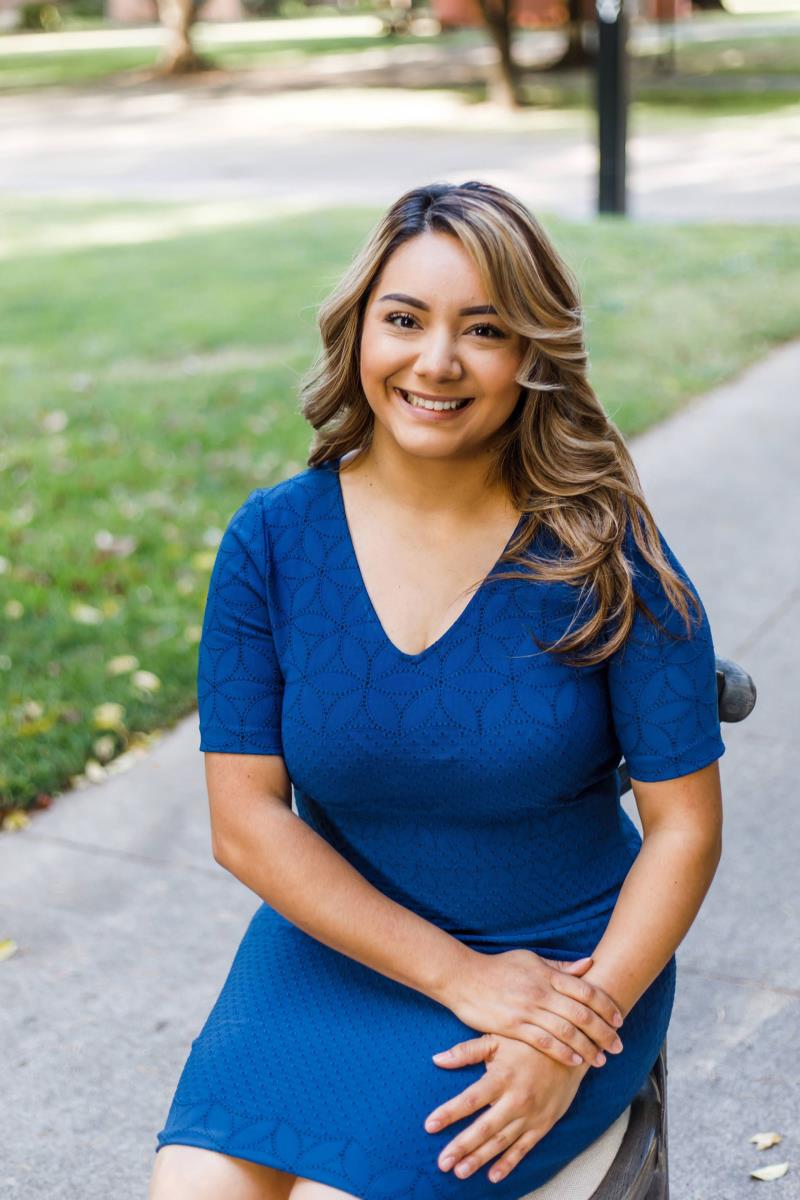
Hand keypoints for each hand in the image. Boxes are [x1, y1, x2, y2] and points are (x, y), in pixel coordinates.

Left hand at [424, 1031, 590, 1184]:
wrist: (572, 1050)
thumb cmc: (529, 1042)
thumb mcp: (498, 1038)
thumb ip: (466, 1051)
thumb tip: (436, 1059)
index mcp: (502, 1077)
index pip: (470, 1099)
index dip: (449, 1113)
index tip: (429, 1126)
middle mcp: (516, 1099)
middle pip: (484, 1128)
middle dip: (461, 1146)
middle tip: (442, 1162)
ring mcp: (531, 1115)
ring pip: (501, 1142)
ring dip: (480, 1159)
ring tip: (460, 1172)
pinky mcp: (543, 1124)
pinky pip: (524, 1148)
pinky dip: (509, 1163)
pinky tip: (493, 1176)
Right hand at [442, 948, 623, 1067]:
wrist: (464, 977)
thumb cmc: (498, 968)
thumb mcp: (529, 959)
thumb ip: (559, 966)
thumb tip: (587, 964)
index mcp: (547, 974)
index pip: (585, 989)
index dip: (605, 1005)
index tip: (619, 1019)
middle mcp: (541, 991)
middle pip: (581, 1013)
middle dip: (603, 1031)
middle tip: (618, 1045)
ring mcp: (528, 1009)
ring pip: (566, 1030)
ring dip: (588, 1046)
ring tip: (601, 1059)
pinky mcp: (514, 1026)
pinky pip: (544, 1041)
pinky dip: (563, 1052)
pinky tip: (576, 1061)